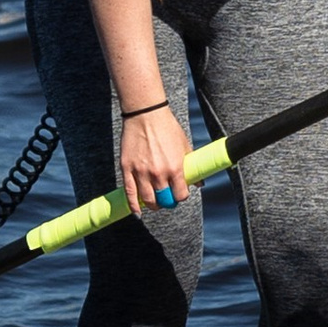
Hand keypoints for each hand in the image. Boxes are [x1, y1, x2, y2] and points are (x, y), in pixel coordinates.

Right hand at [118, 92, 195, 216]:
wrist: (145, 114)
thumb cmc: (167, 127)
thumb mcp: (184, 145)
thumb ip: (191, 165)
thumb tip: (200, 182)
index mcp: (175, 168)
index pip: (180, 195)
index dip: (181, 196)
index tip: (179, 194)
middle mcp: (158, 173)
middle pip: (164, 200)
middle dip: (167, 202)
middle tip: (167, 199)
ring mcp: (141, 172)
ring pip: (148, 200)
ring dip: (153, 204)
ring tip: (154, 202)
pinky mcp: (127, 169)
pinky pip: (130, 193)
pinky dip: (134, 206)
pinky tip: (138, 212)